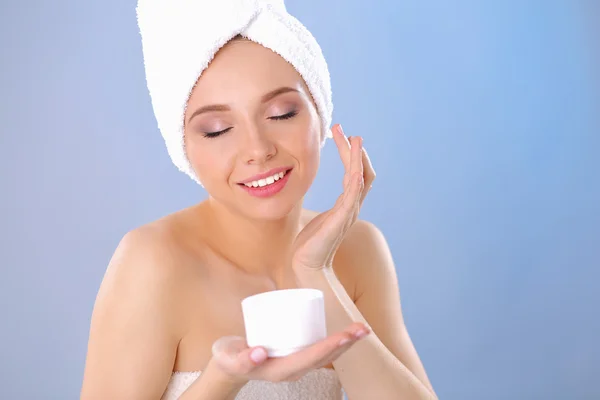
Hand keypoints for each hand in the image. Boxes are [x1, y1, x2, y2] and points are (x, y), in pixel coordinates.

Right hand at [210, 322, 369, 383]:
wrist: (229, 366)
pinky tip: (347, 333)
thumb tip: (259, 352)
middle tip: (363, 328)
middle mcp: (294, 370)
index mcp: (282, 371)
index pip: (311, 358)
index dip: (329, 347)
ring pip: (326, 356)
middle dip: (345, 344)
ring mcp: (296, 365)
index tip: (345, 336)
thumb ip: (241, 358)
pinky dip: (336, 342)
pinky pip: (320, 351)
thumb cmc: (229, 359)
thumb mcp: (230, 359)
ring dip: (346, 343)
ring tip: (362, 329)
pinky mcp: (296, 356)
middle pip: (325, 358)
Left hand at [291, 124, 375, 270]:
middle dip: (353, 149)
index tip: (340, 135)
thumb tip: (310, 200)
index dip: (350, 153)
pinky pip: (353, 195)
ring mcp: (348, 213)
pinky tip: (354, 166)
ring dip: (357, 157)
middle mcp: (351, 207)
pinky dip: (356, 178)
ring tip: (353, 138)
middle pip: (361, 171)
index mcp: (345, 205)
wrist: (306, 267)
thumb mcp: (315, 220)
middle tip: (340, 129)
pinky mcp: (341, 219)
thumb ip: (321, 209)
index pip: (355, 173)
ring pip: (360, 178)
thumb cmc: (308, 246)